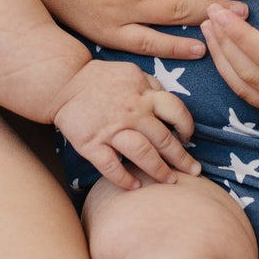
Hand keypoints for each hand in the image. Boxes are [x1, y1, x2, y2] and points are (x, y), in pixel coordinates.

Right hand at [51, 59, 200, 190]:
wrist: (64, 82)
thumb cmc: (102, 79)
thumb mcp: (133, 72)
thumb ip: (153, 86)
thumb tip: (172, 104)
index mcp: (144, 94)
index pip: (176, 110)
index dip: (187, 126)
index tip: (189, 138)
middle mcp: (132, 112)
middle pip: (163, 138)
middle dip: (182, 158)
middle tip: (194, 171)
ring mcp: (111, 129)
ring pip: (142, 154)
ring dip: (159, 170)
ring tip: (170, 182)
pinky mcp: (91, 143)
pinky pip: (110, 166)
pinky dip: (124, 179)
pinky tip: (135, 187)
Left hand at [199, 0, 258, 119]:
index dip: (239, 34)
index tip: (220, 11)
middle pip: (250, 75)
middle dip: (225, 44)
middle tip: (210, 14)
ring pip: (245, 90)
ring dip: (223, 60)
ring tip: (210, 29)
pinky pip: (252, 96)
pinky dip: (233, 74)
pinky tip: (224, 51)